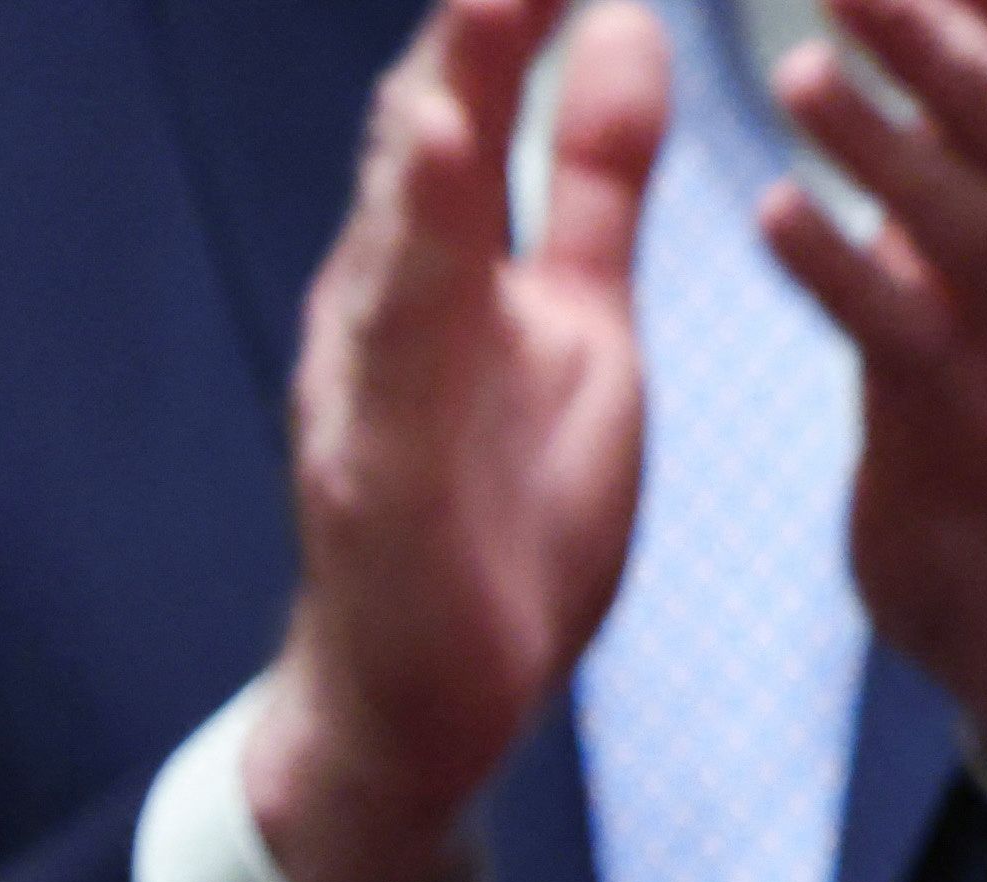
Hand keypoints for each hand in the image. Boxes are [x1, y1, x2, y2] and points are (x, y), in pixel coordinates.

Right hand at [253, 0, 667, 881]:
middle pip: (428, 113)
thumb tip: (621, 24)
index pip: (484, 75)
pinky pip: (389, 343)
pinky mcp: (367, 466)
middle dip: (481, 11)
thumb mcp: (579, 320)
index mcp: (446, 252)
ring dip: (444, 90)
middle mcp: (388, 291)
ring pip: (400, 210)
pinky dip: (412, 246)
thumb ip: (590, 182)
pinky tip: (440, 160)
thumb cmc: (496, 517)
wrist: (429, 706)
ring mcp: (366, 378)